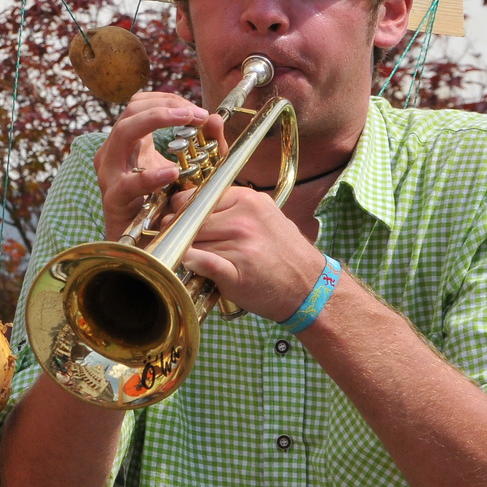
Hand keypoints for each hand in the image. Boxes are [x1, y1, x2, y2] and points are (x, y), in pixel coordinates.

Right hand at [94, 92, 225, 240]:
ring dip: (157, 121)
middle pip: (131, 110)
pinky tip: (172, 172)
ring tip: (188, 124)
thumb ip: (206, 145)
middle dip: (166, 106)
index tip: (196, 110)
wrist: (145, 245)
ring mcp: (110, 174)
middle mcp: (113, 152)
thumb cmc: (163, 205)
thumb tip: (216, 119)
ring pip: (123, 132)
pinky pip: (129, 182)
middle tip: (196, 114)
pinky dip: (151, 175)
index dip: (168, 99)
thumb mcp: (188, 169)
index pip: (140, 104)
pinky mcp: (114, 198)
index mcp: (128, 143)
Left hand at [166, 185, 325, 321]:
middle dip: (177, 231)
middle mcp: (243, 220)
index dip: (181, 210)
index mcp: (247, 201)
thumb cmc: (283, 253)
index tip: (176, 219)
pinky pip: (200, 262)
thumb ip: (231, 207)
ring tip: (187, 255)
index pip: (197, 198)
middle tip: (175, 240)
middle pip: (190, 220)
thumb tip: (189, 204)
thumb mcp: (263, 216)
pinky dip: (189, 262)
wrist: (310, 288)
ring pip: (191, 242)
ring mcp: (239, 246)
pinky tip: (189, 264)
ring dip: (184, 250)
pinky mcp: (236, 272)